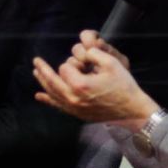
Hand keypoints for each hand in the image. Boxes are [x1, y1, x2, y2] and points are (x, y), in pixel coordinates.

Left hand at [33, 30, 157, 127]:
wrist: (132, 110)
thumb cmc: (123, 85)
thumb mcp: (111, 63)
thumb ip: (93, 54)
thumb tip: (82, 53)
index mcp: (80, 85)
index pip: (65, 68)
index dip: (72, 62)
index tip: (84, 65)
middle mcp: (73, 98)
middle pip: (52, 81)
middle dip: (43, 69)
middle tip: (36, 60)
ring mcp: (74, 108)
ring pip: (52, 93)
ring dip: (43, 81)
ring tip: (36, 72)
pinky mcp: (77, 114)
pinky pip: (58, 106)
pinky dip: (47, 100)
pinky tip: (38, 96)